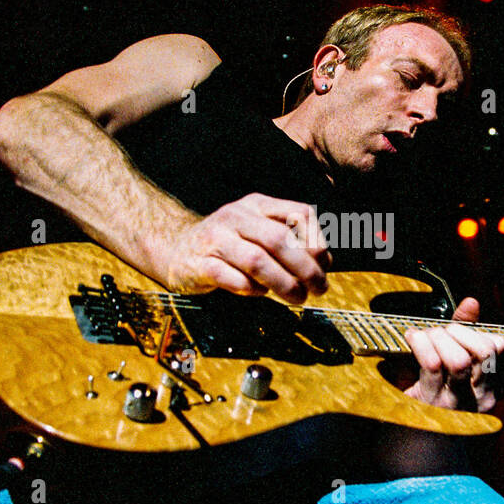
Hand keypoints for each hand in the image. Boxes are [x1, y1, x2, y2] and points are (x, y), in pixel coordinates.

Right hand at [163, 193, 331, 303]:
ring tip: (298, 298)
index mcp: (256, 205)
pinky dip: (252, 290)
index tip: (326, 263)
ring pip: (257, 260)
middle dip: (306, 267)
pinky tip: (261, 293)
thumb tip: (325, 262)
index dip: (318, 239)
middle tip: (319, 288)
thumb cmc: (229, 244)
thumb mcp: (258, 230)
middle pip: (279, 239)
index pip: (298, 213)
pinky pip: (232, 279)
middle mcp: (235, 217)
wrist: (177, 249)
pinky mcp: (200, 265)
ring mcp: (215, 239)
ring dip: (284, 283)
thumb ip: (290, 239)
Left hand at [402, 298, 503, 410]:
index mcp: (491, 385)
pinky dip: (420, 343)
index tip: (453, 330)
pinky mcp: (434, 404)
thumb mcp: (452, 360)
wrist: (412, 433)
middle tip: (438, 333)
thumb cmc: (433, 392)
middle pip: (484, 351)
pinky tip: (412, 339)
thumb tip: (472, 302)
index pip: (497, 346)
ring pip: (460, 359)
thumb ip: (464, 330)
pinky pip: (432, 364)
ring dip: (439, 338)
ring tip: (425, 338)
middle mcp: (481, 396)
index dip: (474, 331)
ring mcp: (458, 402)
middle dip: (457, 331)